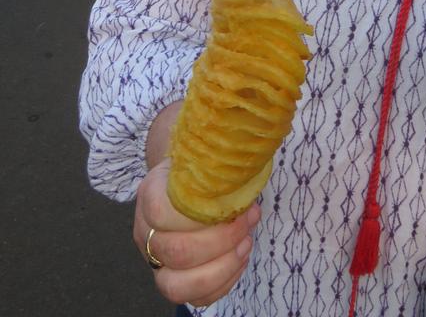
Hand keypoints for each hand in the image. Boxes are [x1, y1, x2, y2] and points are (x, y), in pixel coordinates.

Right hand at [133, 158, 260, 307]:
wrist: (183, 179)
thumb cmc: (199, 169)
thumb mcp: (202, 157)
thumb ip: (215, 169)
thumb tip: (247, 175)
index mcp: (150, 196)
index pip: (162, 213)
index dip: (205, 215)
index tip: (241, 205)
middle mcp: (145, 232)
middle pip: (176, 252)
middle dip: (222, 242)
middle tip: (249, 221)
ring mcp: (155, 261)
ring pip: (177, 286)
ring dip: (222, 268)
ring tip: (246, 244)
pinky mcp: (171, 280)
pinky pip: (194, 298)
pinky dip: (223, 284)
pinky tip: (240, 259)